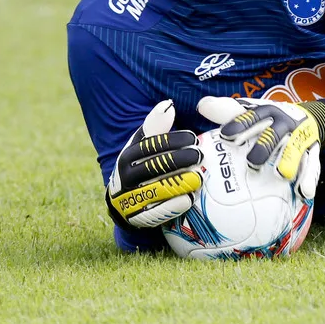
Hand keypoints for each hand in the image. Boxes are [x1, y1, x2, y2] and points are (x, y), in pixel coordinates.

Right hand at [107, 100, 202, 228]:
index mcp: (128, 156)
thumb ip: (157, 126)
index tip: (193, 137)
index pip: (150, 146)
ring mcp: (129, 199)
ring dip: (177, 183)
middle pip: (153, 167)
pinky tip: (189, 198)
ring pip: (154, 189)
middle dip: (178, 159)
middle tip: (199, 154)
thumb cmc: (145, 165)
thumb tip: (168, 105)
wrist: (128, 202)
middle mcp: (125, 177)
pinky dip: (172, 206)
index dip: (172, 140)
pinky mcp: (137, 218)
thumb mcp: (147, 145)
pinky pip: (154, 213)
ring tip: (198, 177)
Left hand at [197, 97, 324, 199]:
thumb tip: (202, 105)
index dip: (240, 123)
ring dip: (289, 160)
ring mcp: (300, 138)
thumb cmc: (271, 120)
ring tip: (283, 174)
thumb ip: (228, 111)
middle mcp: (285, 124)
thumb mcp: (253, 112)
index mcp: (268, 112)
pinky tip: (305, 191)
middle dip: (265, 145)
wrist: (311, 118)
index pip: (253, 116)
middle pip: (274, 134)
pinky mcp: (312, 153)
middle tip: (253, 161)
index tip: (226, 134)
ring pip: (295, 149)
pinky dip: (309, 178)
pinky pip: (313, 166)